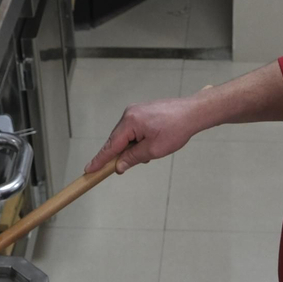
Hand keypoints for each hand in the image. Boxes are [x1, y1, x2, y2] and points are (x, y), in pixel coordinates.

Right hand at [85, 94, 209, 173]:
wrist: (193, 112)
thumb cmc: (177, 128)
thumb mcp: (154, 149)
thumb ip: (133, 158)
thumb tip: (119, 166)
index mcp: (130, 121)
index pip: (111, 145)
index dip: (100, 159)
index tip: (89, 169)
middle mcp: (129, 113)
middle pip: (117, 140)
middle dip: (120, 155)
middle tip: (120, 169)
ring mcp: (136, 111)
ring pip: (126, 136)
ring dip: (133, 148)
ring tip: (150, 153)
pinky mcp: (142, 112)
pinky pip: (134, 130)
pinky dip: (138, 140)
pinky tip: (150, 145)